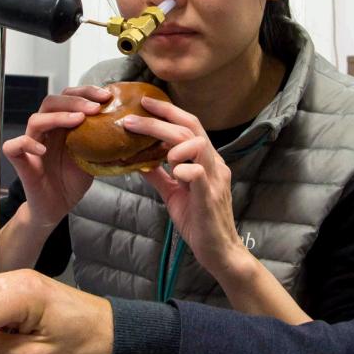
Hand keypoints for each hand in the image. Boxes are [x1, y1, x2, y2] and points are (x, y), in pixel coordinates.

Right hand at [2, 86, 112, 228]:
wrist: (56, 206)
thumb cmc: (72, 180)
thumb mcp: (94, 157)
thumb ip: (103, 140)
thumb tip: (129, 127)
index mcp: (62, 125)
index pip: (69, 97)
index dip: (86, 92)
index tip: (106, 96)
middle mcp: (46, 130)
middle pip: (52, 101)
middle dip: (75, 100)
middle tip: (96, 106)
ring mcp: (31, 144)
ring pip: (35, 119)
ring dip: (58, 116)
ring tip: (78, 120)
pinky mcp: (20, 161)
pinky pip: (13, 146)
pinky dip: (26, 143)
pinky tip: (42, 150)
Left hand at [123, 97, 245, 276]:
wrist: (219, 251)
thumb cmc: (198, 222)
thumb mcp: (174, 194)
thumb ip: (160, 175)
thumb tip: (138, 160)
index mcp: (206, 160)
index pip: (189, 125)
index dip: (168, 111)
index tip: (145, 102)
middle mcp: (214, 164)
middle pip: (190, 128)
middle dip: (160, 118)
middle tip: (134, 116)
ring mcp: (214, 178)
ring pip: (197, 143)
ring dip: (172, 141)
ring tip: (156, 150)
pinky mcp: (209, 196)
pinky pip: (198, 172)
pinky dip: (182, 168)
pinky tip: (171, 172)